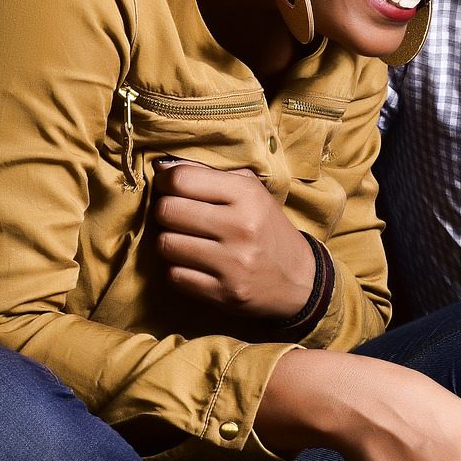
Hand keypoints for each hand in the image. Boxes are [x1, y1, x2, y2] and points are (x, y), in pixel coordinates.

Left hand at [153, 160, 314, 320]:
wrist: (299, 280)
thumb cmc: (266, 228)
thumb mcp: (250, 191)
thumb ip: (208, 174)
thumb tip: (160, 167)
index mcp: (247, 195)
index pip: (181, 180)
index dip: (165, 183)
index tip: (168, 188)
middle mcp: (241, 227)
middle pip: (167, 211)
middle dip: (164, 212)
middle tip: (176, 216)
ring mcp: (233, 263)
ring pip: (166, 245)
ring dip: (169, 242)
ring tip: (185, 241)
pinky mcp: (225, 293)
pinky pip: (175, 276)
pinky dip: (177, 270)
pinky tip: (193, 265)